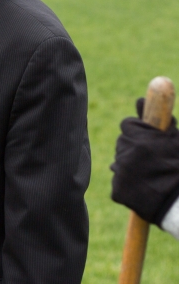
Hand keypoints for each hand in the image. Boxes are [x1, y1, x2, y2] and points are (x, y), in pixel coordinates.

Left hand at [111, 99, 178, 224]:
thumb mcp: (175, 140)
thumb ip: (158, 120)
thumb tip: (140, 99)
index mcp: (140, 139)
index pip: (128, 125)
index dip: (139, 131)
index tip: (148, 138)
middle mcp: (126, 154)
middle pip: (123, 143)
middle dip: (134, 148)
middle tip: (152, 159)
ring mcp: (121, 173)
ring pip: (120, 162)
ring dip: (130, 166)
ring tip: (151, 175)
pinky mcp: (117, 191)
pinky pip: (119, 183)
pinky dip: (129, 185)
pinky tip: (146, 189)